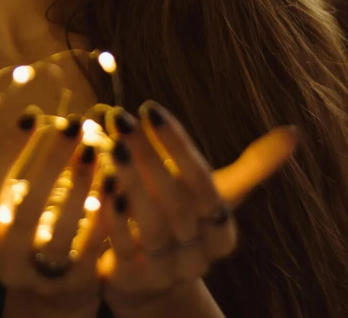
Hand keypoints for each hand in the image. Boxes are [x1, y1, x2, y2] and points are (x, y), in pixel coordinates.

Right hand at [0, 101, 107, 315]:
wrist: (42, 291)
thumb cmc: (8, 222)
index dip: (10, 152)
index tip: (33, 113)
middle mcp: (6, 255)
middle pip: (27, 211)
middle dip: (50, 165)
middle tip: (75, 123)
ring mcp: (41, 273)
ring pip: (61, 233)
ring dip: (81, 189)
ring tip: (98, 150)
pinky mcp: (76, 282)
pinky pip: (93, 251)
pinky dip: (106, 217)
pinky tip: (119, 183)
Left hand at [96, 101, 299, 314]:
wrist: (151, 285)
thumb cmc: (186, 222)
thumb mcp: (217, 197)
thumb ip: (252, 167)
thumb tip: (293, 133)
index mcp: (222, 231)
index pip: (205, 184)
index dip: (178, 145)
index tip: (151, 108)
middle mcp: (198, 254)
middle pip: (177, 203)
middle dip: (148, 156)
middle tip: (122, 118)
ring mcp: (166, 270)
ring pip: (152, 226)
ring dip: (130, 182)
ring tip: (111, 145)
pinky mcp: (133, 281)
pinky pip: (124, 248)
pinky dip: (112, 215)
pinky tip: (100, 182)